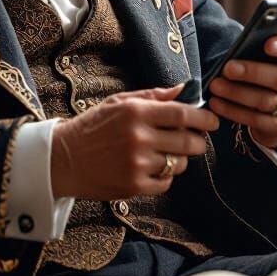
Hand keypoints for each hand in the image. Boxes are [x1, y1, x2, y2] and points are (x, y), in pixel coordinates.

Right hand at [50, 84, 219, 199]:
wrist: (64, 159)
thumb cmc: (94, 126)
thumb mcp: (119, 103)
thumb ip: (153, 96)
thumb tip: (184, 89)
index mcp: (135, 113)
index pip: (181, 114)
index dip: (203, 117)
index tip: (213, 120)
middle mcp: (138, 138)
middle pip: (188, 141)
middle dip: (198, 140)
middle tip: (196, 139)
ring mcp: (137, 164)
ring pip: (179, 163)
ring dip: (179, 158)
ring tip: (164, 152)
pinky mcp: (134, 186)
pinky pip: (166, 182)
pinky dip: (165, 175)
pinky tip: (151, 167)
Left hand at [207, 35, 276, 150]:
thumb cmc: (268, 72)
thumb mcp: (269, 60)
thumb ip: (257, 51)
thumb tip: (234, 49)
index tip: (266, 44)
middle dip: (251, 73)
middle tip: (227, 69)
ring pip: (265, 101)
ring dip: (237, 93)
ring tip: (215, 86)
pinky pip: (256, 120)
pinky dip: (233, 111)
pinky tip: (216, 104)